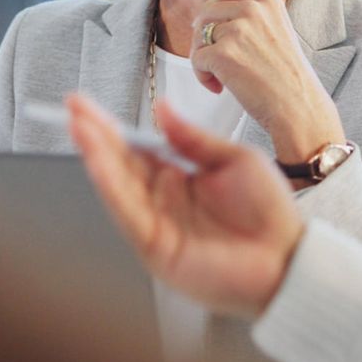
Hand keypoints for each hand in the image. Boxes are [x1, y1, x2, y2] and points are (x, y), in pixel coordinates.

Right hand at [66, 93, 304, 317]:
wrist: (289, 258)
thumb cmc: (269, 212)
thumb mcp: (233, 159)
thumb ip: (193, 137)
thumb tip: (163, 109)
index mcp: (178, 176)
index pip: (135, 146)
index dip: (110, 126)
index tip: (85, 103)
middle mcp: (161, 199)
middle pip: (120, 163)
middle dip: (94, 135)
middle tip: (72, 108)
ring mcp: (156, 223)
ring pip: (117, 186)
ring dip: (96, 156)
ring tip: (78, 128)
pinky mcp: (155, 247)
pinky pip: (128, 213)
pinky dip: (110, 187)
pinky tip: (98, 164)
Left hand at [190, 0, 345, 161]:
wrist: (299, 106)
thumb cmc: (287, 77)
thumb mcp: (277, 31)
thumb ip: (251, 18)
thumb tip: (208, 16)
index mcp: (267, 0)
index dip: (212, 11)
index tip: (211, 29)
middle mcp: (252, 9)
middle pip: (206, 12)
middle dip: (202, 36)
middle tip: (211, 58)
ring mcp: (237, 30)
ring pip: (199, 37)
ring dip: (203, 59)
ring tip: (219, 78)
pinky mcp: (223, 53)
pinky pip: (196, 59)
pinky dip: (202, 77)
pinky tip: (219, 88)